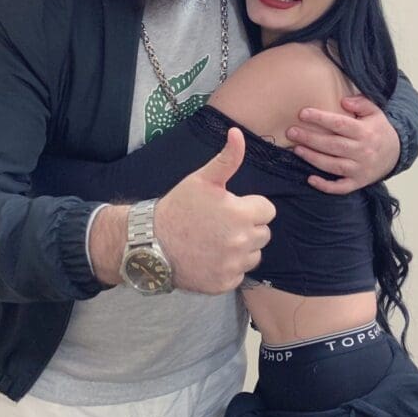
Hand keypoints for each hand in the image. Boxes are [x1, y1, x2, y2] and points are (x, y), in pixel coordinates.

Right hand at [156, 127, 275, 292]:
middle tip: (221, 225)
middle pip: (263, 234)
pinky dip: (228, 268)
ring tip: (215, 242)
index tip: (230, 208)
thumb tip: (237, 134)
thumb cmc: (177, 208)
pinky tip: (210, 258)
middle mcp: (241, 242)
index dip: (250, 207)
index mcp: (241, 214)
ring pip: (253, 255)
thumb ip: (227, 159)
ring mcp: (233, 265)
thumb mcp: (201, 180)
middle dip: (247, 228)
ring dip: (241, 250)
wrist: (150, 243)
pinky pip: (239, 274)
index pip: (267, 211)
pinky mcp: (224, 283)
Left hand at [286, 95, 400, 194]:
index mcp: (365, 132)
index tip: (303, 113)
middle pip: (333, 145)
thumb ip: (361, 102)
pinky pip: (341, 187)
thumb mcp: (375, 112)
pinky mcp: (358, 182)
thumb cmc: (378, 130)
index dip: (321, 118)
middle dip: (310, 138)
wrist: (396, 154)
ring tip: (296, 149)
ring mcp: (360, 169)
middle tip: (291, 132)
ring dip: (313, 158)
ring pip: (333, 165)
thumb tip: (344, 100)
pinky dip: (326, 186)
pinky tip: (310, 179)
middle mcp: (363, 151)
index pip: (340, 124)